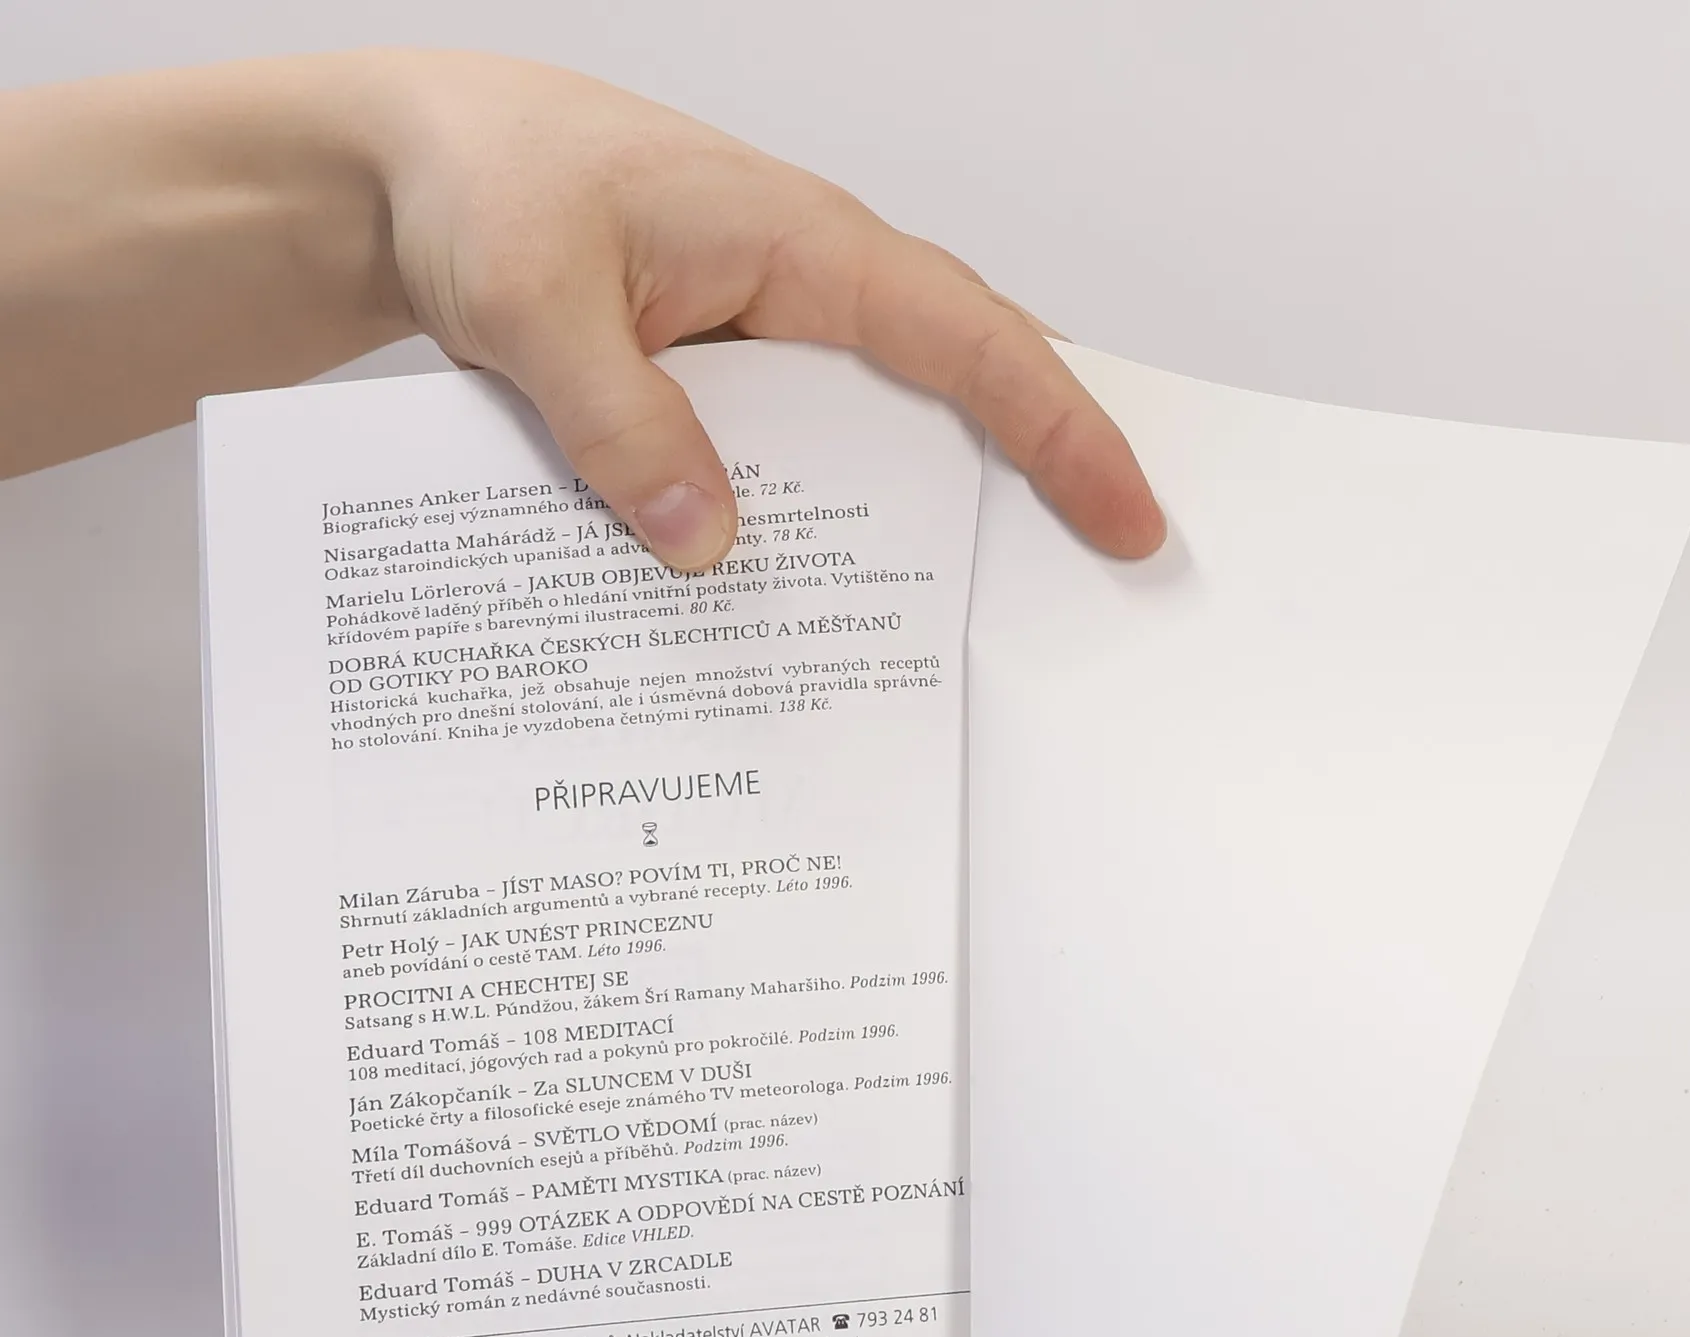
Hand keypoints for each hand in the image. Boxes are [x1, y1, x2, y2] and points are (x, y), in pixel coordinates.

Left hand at [0, 50, 1165, 568]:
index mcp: (799, 245)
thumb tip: (707, 544)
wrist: (401, 178)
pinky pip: (798, 474)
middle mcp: (804, 298)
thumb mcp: (532, 300)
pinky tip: (807, 614)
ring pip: (879, 448)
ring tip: (970, 643)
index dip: (1060, 429)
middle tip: (1093, 601)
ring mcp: (767, 355)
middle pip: (960, 397)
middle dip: (1038, 487)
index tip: (1126, 514)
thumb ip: (619, 420)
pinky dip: (818, 537)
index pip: (967, 339)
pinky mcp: (721, 402)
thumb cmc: (479, 183)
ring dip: (922, 532)